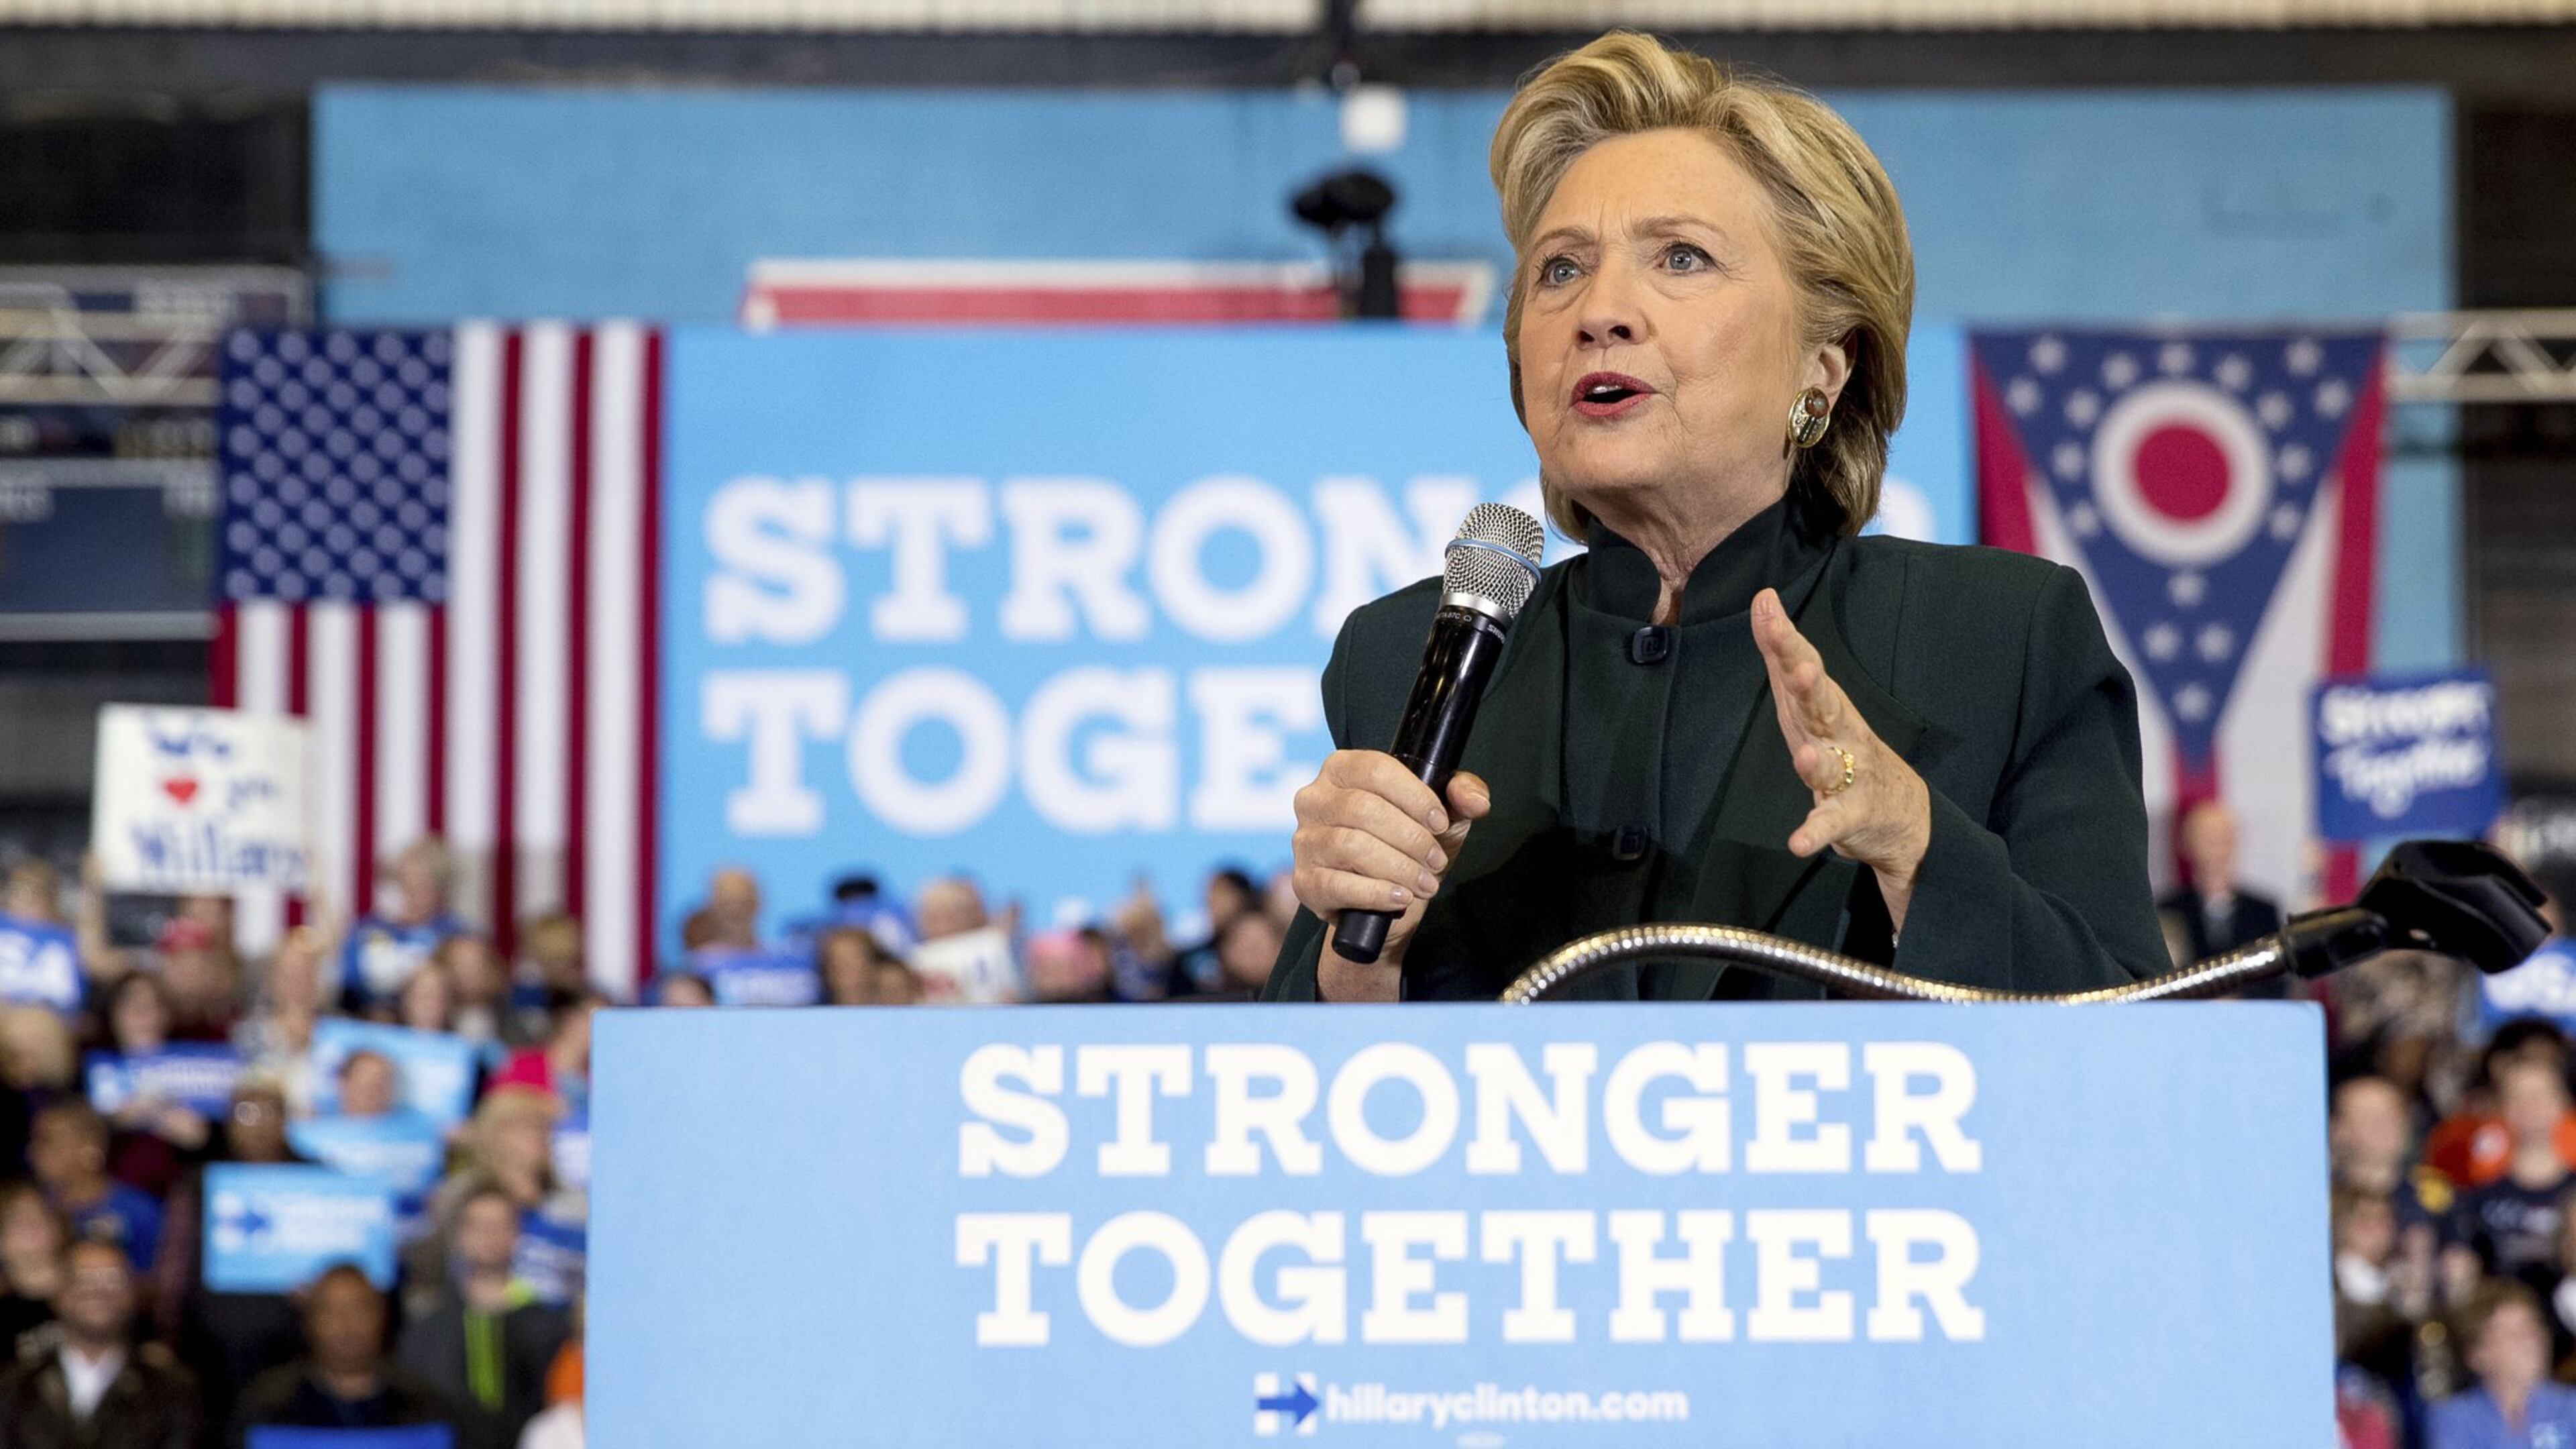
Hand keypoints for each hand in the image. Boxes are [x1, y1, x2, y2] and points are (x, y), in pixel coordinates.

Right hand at [1290, 751, 1491, 1001]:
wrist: (1386, 902)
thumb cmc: (1410, 845)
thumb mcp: (1442, 816)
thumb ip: (1462, 795)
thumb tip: (1474, 799)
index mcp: (1341, 769)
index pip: (1375, 769)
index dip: (1413, 796)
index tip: (1440, 822)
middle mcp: (1314, 799)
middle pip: (1363, 809)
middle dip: (1410, 838)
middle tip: (1436, 861)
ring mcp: (1304, 841)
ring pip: (1351, 846)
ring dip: (1398, 867)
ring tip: (1425, 883)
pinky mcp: (1304, 881)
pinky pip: (1337, 884)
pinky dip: (1376, 893)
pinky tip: (1400, 898)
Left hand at [1752, 588, 1931, 932]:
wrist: (1904, 814)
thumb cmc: (1844, 748)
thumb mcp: (1809, 700)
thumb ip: (1783, 654)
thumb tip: (1763, 598)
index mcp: (1823, 706)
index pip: (1801, 667)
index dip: (1784, 639)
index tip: (1766, 605)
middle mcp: (1838, 734)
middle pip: (1821, 706)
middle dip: (1809, 685)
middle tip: (1798, 665)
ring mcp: (1848, 775)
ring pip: (1828, 766)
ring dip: (1815, 761)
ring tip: (1806, 754)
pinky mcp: (1851, 815)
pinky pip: (1831, 823)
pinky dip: (1815, 833)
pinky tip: (1797, 843)